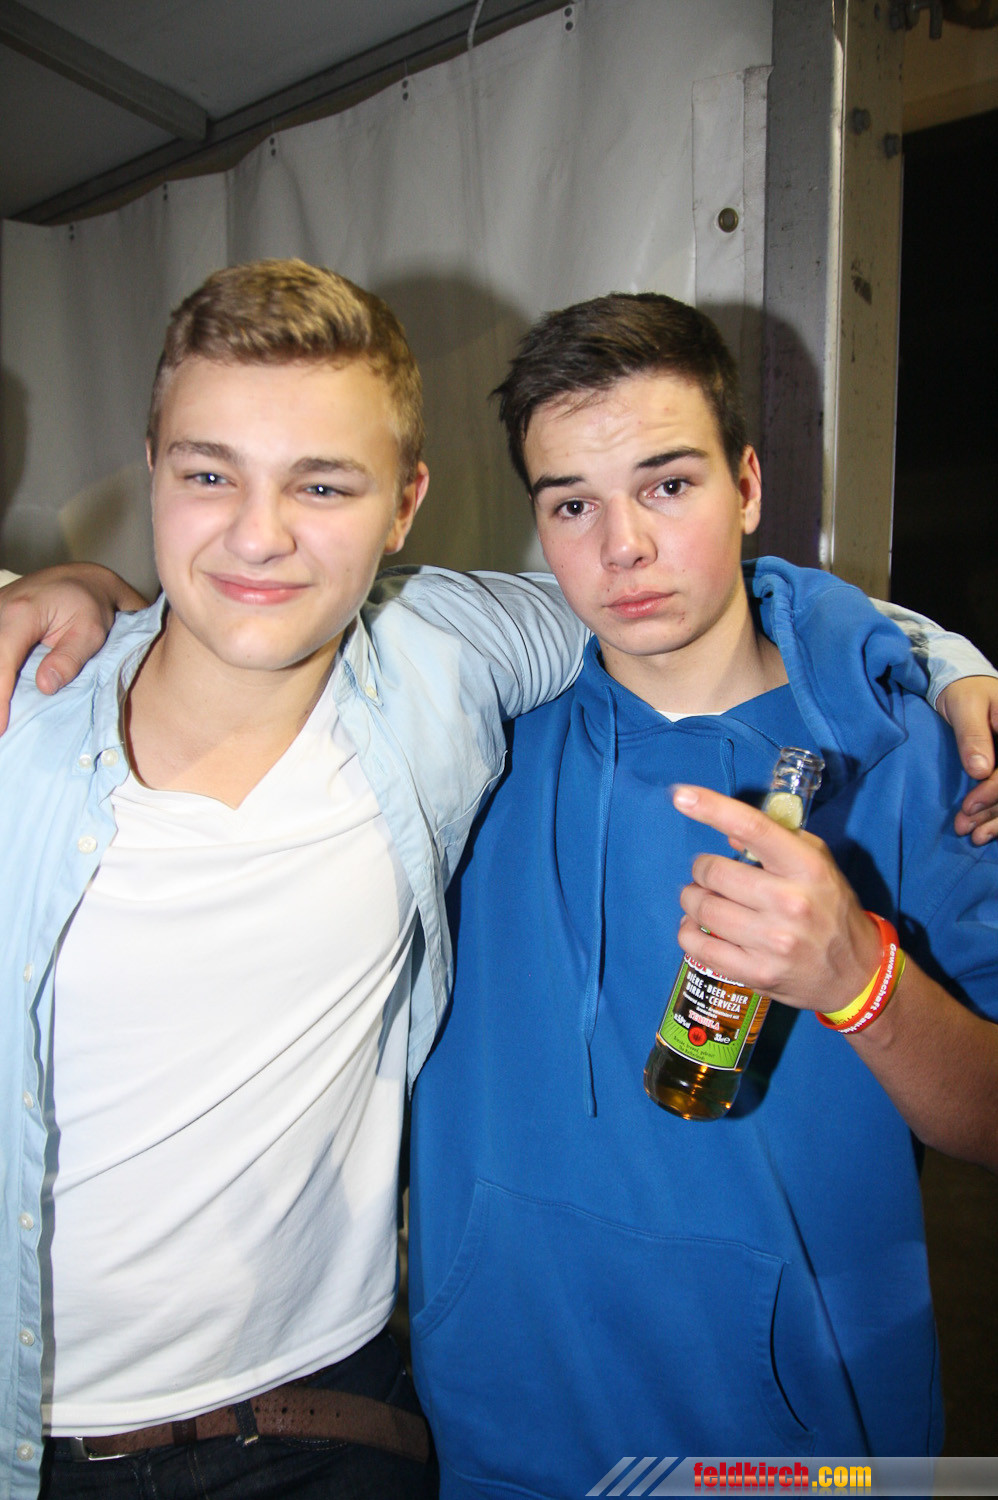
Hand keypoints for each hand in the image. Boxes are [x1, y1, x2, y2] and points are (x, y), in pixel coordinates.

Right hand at [0, 564, 146, 732]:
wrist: (80, 580)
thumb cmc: (90, 606)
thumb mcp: (91, 631)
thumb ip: (70, 658)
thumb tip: (46, 687)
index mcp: (21, 613)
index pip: (1, 658)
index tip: (0, 725)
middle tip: (0, 730)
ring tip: (1, 721)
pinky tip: (2, 701)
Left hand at [670, 784, 880, 1014]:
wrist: (855, 974)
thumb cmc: (831, 908)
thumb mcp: (817, 863)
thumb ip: (779, 840)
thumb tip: (730, 833)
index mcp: (806, 868)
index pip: (753, 827)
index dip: (712, 808)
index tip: (681, 795)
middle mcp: (790, 903)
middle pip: (715, 872)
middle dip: (702, 869)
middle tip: (708, 875)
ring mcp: (773, 942)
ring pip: (702, 908)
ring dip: (692, 899)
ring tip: (703, 899)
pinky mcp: (757, 973)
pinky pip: (698, 945)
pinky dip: (688, 931)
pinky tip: (698, 926)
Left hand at [935, 675, 997, 843]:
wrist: (967, 687)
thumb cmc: (965, 692)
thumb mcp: (966, 707)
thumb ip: (973, 736)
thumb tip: (979, 771)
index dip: (994, 791)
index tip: (968, 805)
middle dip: (994, 813)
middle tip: (964, 827)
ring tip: (972, 836)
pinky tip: (985, 832)